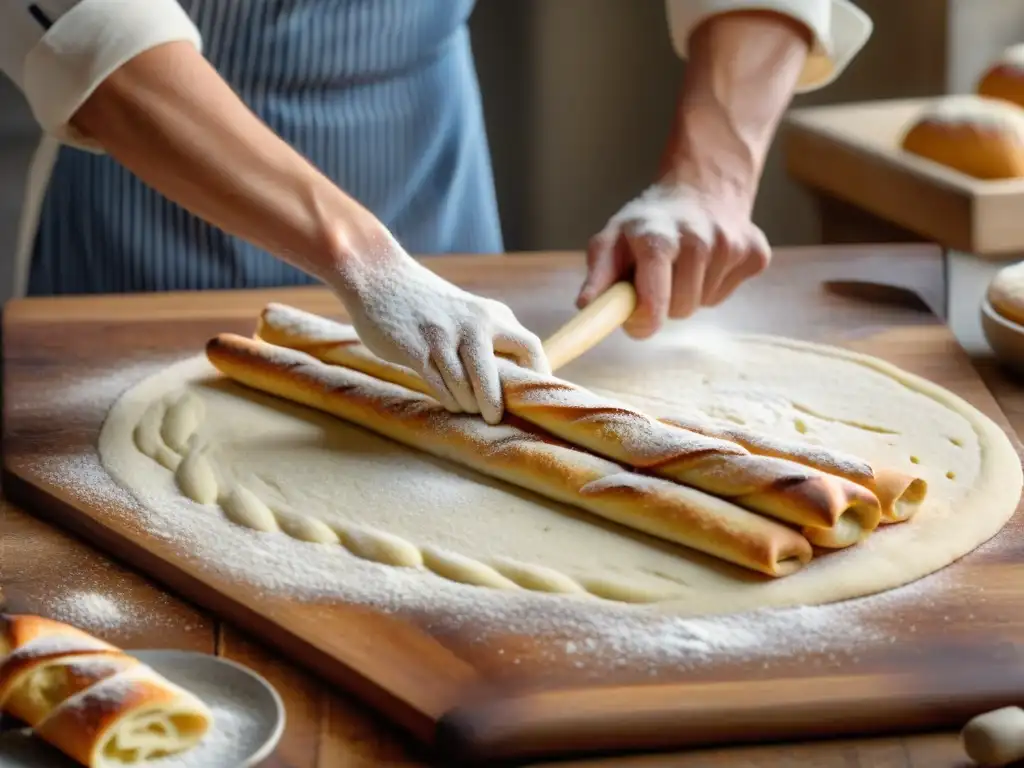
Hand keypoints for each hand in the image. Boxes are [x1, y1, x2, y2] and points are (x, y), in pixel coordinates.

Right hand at [330, 229, 548, 423]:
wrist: (378, 274)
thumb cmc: (427, 304)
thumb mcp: (468, 312)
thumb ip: (488, 338)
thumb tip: (512, 382)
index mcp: (491, 314)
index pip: (530, 346)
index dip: (536, 376)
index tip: (530, 399)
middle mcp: (473, 323)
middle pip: (500, 373)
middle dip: (497, 402)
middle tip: (495, 418)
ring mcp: (443, 336)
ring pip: (466, 386)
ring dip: (468, 404)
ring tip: (467, 409)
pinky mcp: (414, 348)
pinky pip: (440, 385)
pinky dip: (447, 399)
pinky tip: (449, 402)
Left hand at [578, 181, 769, 338]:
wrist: (700, 185)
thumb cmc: (648, 222)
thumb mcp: (612, 239)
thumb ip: (598, 275)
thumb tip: (585, 306)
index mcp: (657, 239)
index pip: (652, 305)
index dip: (643, 321)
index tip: (637, 319)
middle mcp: (698, 240)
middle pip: (679, 310)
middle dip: (665, 302)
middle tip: (660, 274)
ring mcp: (731, 245)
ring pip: (703, 304)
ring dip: (689, 293)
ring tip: (683, 262)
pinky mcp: (756, 253)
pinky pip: (726, 295)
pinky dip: (714, 286)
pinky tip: (708, 260)